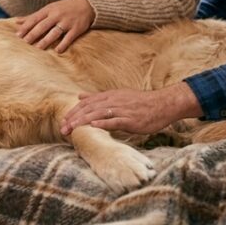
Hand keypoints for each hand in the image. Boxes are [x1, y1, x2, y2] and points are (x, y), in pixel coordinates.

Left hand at [16, 0, 95, 51]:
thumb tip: (16, 21)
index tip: (18, 35)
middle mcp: (57, 15)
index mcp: (49, 10)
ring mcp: (67, 22)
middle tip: (25, 42)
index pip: (35, 18)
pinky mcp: (76, 29)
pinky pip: (69, 38)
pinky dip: (63, 44)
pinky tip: (57, 51)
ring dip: (46, 40)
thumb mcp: (49, 9)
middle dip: (33, 34)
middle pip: (43, 25)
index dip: (26, 27)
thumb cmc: (63, 8)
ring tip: (38, 48)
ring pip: (54, 32)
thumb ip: (33, 16)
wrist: (86, 6)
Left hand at [59, 82, 202, 135]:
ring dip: (83, 122)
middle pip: (89, 108)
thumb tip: (79, 96)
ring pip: (99, 114)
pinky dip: (104, 123)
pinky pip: (115, 121)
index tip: (63, 120)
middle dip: (74, 118)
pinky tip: (94, 126)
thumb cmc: (141, 103)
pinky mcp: (131, 119)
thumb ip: (98, 97)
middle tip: (62, 129)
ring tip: (71, 129)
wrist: (163, 104)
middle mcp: (114, 101)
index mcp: (110, 96)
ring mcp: (122, 110)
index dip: (74, 111)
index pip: (87, 103)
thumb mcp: (118, 96)